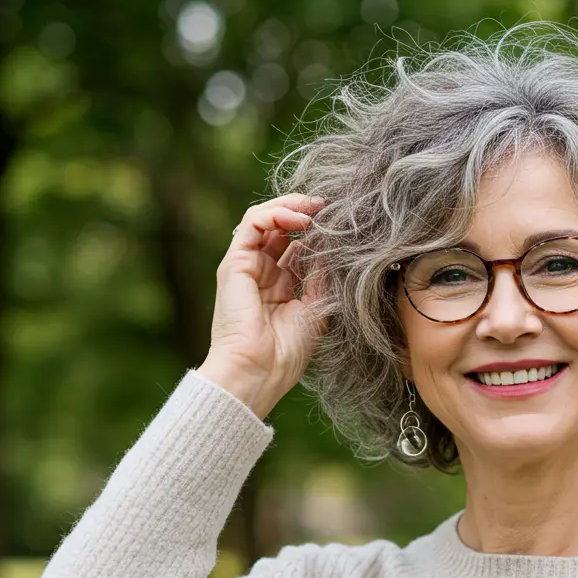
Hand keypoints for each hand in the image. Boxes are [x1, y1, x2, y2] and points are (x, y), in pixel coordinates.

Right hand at [203, 193, 326, 405]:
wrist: (258, 370)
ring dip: (292, 207)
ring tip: (317, 208)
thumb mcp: (316, 310)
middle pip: (282, 229)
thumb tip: (334, 249)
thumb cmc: (286, 352)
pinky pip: (253, 223)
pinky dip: (276, 214)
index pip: (298, 248)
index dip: (319, 235)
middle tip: (330, 207)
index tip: (342, 226)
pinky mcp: (234, 262)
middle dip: (306, 213)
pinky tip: (301, 220)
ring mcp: (247, 266)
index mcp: (282, 287)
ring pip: (266, 219)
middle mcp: (263, 273)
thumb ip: (322, 278)